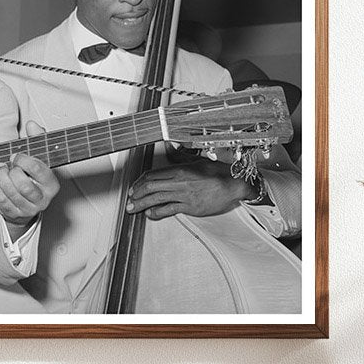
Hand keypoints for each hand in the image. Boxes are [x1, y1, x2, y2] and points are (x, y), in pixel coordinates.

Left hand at [0, 121, 59, 236]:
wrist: (28, 202)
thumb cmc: (33, 177)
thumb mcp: (38, 157)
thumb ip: (37, 140)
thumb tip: (32, 124)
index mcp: (52, 183)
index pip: (39, 170)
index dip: (23, 160)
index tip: (15, 156)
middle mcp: (43, 198)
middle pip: (24, 186)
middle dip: (10, 172)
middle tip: (6, 165)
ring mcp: (29, 209)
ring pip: (11, 194)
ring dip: (1, 179)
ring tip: (0, 170)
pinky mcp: (16, 214)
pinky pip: (2, 201)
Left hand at [127, 157, 252, 218]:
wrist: (234, 185)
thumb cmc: (218, 172)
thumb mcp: (198, 160)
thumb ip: (181, 157)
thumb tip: (170, 149)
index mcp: (179, 169)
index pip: (152, 175)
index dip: (139, 182)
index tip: (134, 187)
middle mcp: (179, 181)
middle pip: (150, 187)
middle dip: (136, 194)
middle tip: (129, 199)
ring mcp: (183, 195)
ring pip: (156, 199)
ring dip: (141, 204)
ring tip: (133, 209)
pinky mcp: (190, 207)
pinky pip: (169, 210)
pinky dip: (157, 212)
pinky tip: (150, 214)